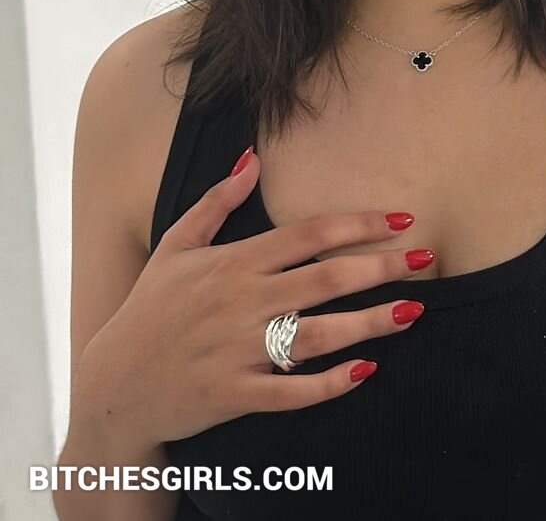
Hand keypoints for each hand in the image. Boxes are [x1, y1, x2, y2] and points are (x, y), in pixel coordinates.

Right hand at [73, 151, 430, 451]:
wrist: (114, 385)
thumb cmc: (150, 309)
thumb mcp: (176, 245)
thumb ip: (217, 201)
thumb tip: (252, 158)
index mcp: (234, 262)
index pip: (308, 235)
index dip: (358, 225)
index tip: (400, 220)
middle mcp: (242, 302)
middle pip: (325, 279)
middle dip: (380, 268)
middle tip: (425, 259)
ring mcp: (240, 351)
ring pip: (318, 334)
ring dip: (370, 323)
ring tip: (413, 311)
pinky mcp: (237, 394)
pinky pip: (292, 391)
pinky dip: (330, 383)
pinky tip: (366, 369)